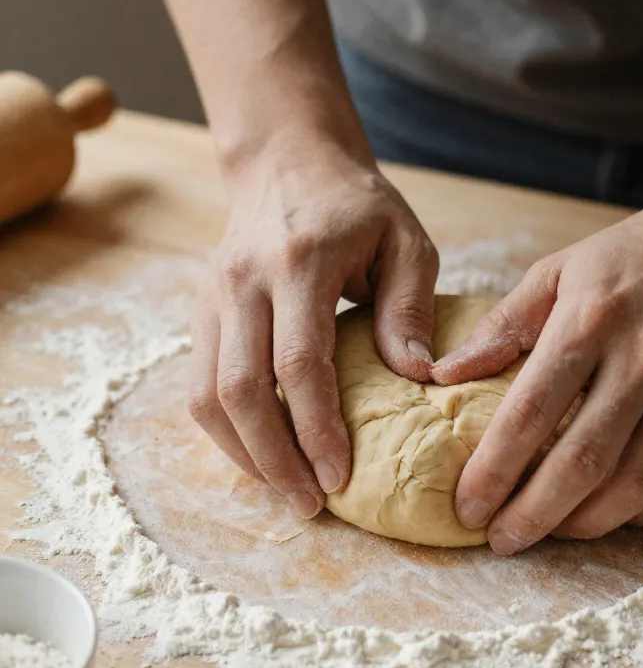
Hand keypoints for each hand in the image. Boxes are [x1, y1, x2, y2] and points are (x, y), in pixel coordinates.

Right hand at [188, 144, 438, 516]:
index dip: (316, 428)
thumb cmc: (357, 206)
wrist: (288, 162)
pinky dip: (226, 430)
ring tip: (286, 492)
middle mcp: (244, 281)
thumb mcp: (406, 240)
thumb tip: (418, 379)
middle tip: (310, 505)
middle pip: (240, 389)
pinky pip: (199, 384)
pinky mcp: (199, 311)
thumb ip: (412, 307)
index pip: (297, 363)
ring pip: (206, 394)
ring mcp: (213, 297)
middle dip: (274, 459)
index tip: (340, 477)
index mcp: (300, 262)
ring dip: (243, 454)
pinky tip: (262, 456)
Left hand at [432, 192, 642, 553]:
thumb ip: (503, 325)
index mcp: (592, 319)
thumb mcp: (559, 270)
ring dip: (585, 523)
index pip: (531, 411)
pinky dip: (640, 510)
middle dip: (533, 514)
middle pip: (582, 462)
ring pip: (635, 484)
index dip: (494, 470)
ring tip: (548, 533)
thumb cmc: (633, 254)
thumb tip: (442, 375)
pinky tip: (607, 514)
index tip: (467, 506)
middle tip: (500, 541)